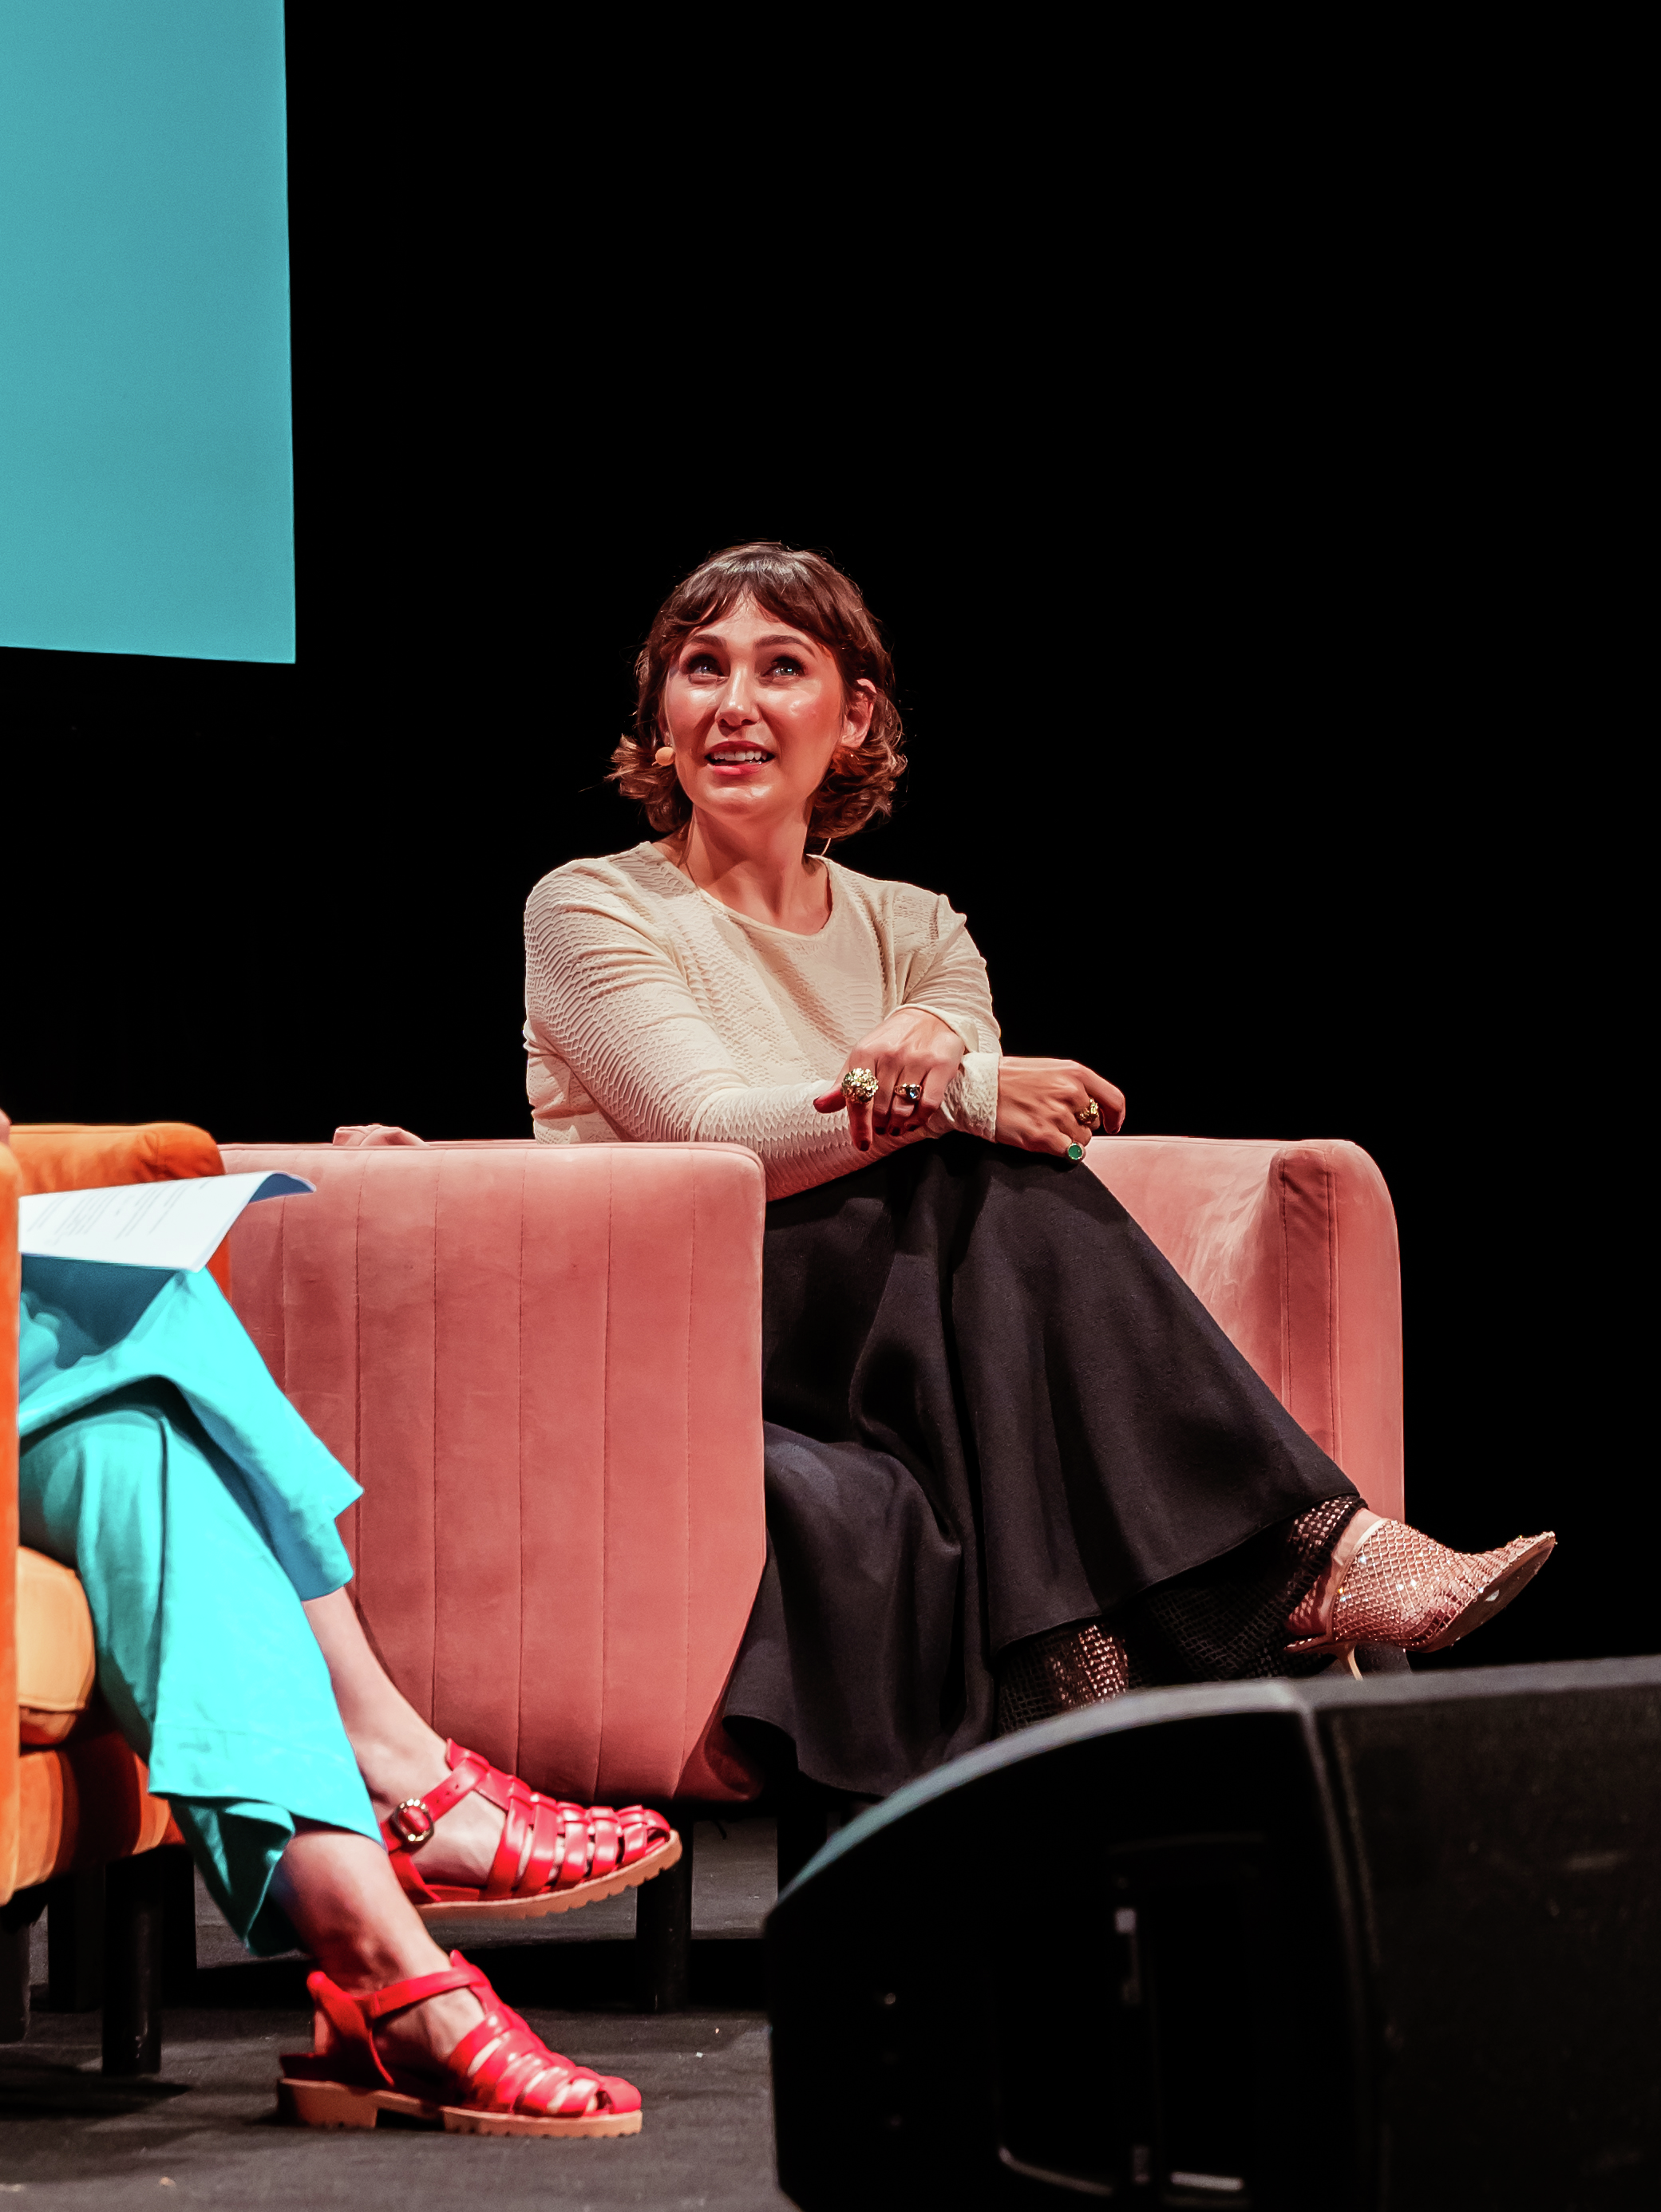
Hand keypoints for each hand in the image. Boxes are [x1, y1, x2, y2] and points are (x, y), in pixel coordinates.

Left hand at [813, 1008, 967, 1151]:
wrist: (927, 1017)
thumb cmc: (890, 1042)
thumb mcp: (861, 1058)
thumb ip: (842, 1085)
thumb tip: (819, 1106)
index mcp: (865, 1053)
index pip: (858, 1098)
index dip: (859, 1125)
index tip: (862, 1144)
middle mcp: (890, 1055)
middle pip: (880, 1108)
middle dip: (880, 1125)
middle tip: (882, 1128)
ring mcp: (916, 1060)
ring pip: (903, 1108)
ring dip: (898, 1125)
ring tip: (896, 1127)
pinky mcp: (940, 1065)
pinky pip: (927, 1104)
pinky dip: (919, 1119)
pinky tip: (913, 1122)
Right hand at [993, 1056, 1126, 1158]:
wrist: (978, 1088)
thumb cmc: (1009, 1079)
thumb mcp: (1050, 1069)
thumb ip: (1075, 1085)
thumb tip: (1094, 1110)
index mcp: (1075, 1073)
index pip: (1114, 1100)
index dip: (1115, 1116)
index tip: (1112, 1124)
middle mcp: (1070, 1093)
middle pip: (1093, 1123)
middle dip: (1079, 1125)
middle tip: (1055, 1120)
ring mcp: (1057, 1115)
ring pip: (1082, 1141)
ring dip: (1068, 1140)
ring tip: (1044, 1127)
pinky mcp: (1043, 1136)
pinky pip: (1069, 1153)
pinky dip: (1061, 1152)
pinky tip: (1044, 1141)